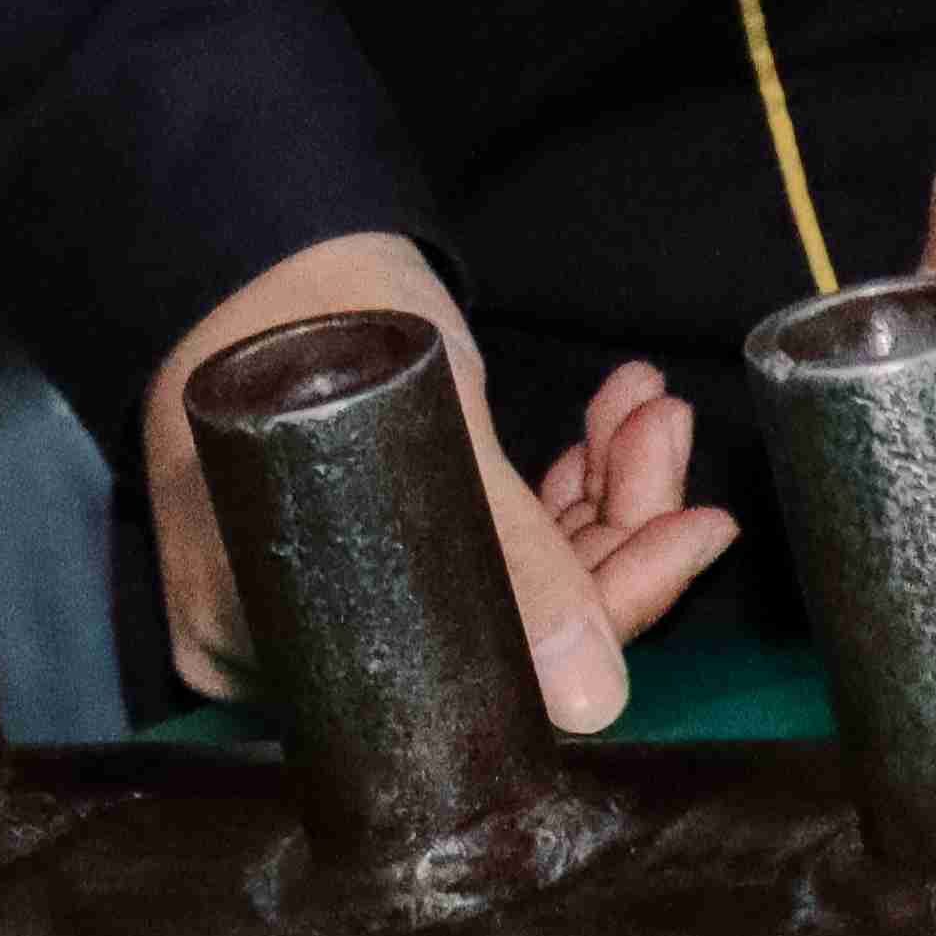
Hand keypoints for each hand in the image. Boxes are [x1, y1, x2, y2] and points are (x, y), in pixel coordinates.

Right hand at [143, 231, 734, 732]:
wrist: (249, 233)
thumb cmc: (308, 314)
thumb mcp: (428, 427)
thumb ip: (512, 560)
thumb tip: (593, 701)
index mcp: (266, 640)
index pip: (474, 673)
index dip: (599, 611)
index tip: (686, 532)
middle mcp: (290, 639)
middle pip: (501, 630)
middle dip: (610, 530)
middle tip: (664, 435)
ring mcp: (329, 591)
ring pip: (505, 584)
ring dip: (594, 498)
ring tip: (644, 410)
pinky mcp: (364, 548)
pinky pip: (478, 551)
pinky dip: (550, 495)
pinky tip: (604, 431)